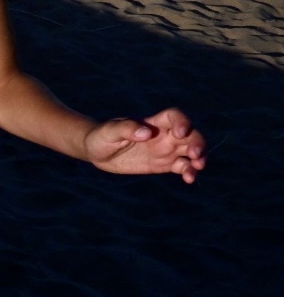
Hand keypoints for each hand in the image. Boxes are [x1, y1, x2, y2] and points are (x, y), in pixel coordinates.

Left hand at [85, 107, 206, 183]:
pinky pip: (182, 166)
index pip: (174, 117)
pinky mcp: (163, 164)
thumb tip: (147, 133)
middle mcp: (164, 134)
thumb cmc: (102, 136)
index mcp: (153, 122)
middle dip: (197, 142)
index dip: (182, 122)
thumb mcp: (110, 132)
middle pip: (189, 134)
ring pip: (190, 151)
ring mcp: (166, 149)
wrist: (97, 152)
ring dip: (199, 158)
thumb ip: (127, 129)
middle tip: (195, 155)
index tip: (180, 134)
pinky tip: (189, 179)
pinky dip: (189, 171)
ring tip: (198, 167)